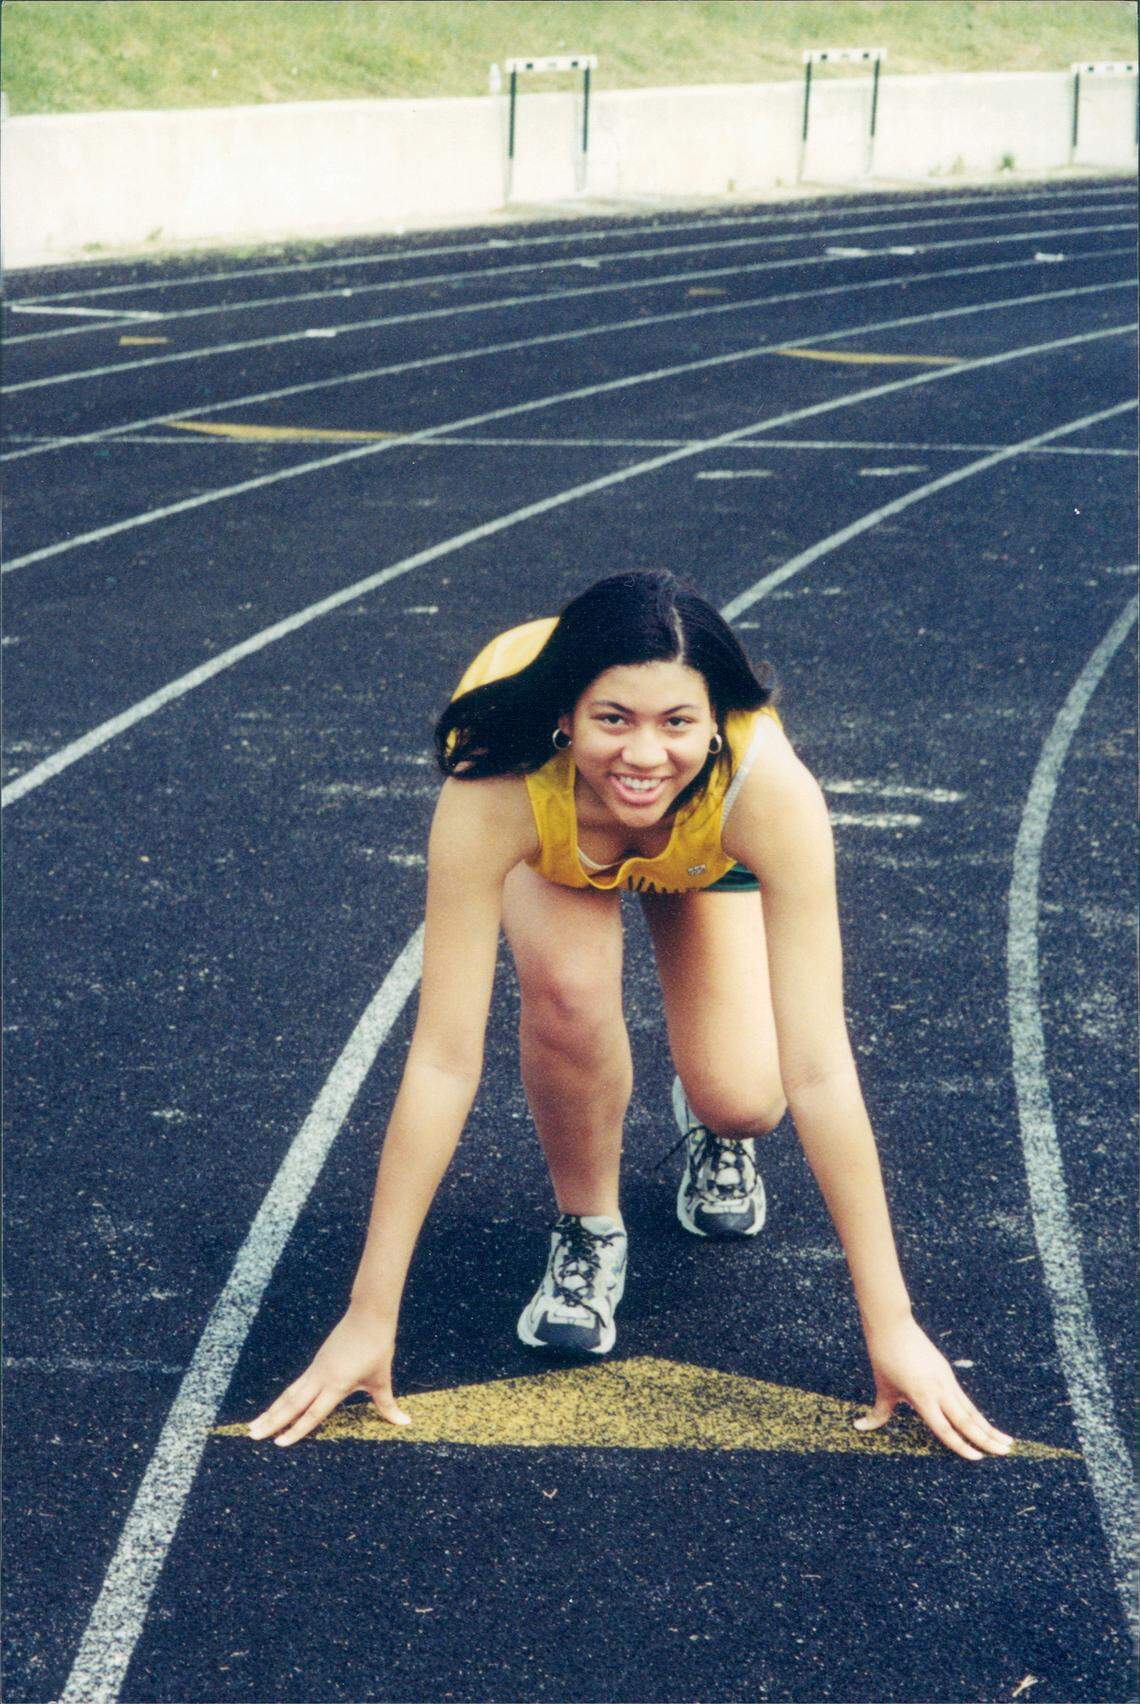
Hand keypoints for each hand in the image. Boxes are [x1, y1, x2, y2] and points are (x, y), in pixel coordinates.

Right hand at [248, 1303, 409, 1446]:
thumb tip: (404, 1423)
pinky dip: (284, 1398)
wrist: (368, 1314)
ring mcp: (316, 1369)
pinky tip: (277, 1406)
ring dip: (272, 1410)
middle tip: (251, 1435)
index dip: (296, 1430)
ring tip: (254, 1424)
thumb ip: (388, 1405)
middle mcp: (321, 1378)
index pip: (312, 1413)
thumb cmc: (377, 1346)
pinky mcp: (317, 1362)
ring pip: (289, 1394)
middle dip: (272, 1421)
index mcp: (336, 1384)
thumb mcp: (382, 1378)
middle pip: (291, 1404)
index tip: (279, 1444)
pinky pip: (296, 1384)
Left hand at [855, 1315, 1013, 1460]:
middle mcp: (939, 1390)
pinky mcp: (947, 1372)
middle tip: (1006, 1452)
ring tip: (1007, 1441)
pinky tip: (985, 1423)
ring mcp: (946, 1380)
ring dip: (988, 1427)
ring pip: (971, 1410)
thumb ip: (878, 1413)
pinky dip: (976, 1413)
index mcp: (922, 1396)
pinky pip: (964, 1399)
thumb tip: (859, 1427)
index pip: (945, 1428)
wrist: (893, 1325)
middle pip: (967, 1420)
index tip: (977, 1458)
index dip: (960, 1445)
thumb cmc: (884, 1357)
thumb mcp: (882, 1387)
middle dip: (987, 1438)